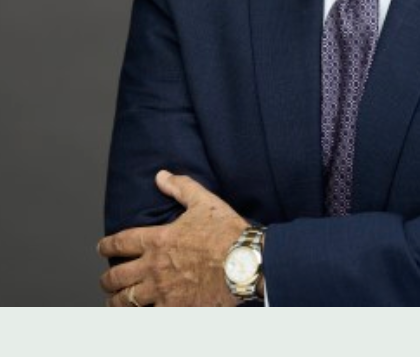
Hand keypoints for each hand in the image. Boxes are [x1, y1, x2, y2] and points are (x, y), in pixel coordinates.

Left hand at [98, 170, 248, 306]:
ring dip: (117, 301)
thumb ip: (180, 187)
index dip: (107, 245)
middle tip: (106, 280)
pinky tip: (140, 316)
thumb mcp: (204, 201)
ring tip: (116, 301)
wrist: (244, 262)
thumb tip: (161, 176)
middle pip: (116, 276)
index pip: (121, 242)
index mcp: (158, 240)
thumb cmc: (226, 231)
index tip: (102, 247)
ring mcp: (162, 291)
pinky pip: (148, 318)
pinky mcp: (175, 309)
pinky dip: (140, 317)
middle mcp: (154, 267)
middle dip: (107, 279)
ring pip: (126, 301)